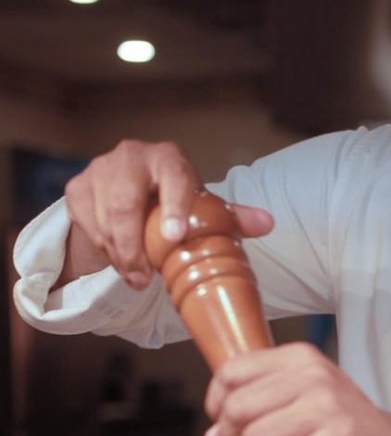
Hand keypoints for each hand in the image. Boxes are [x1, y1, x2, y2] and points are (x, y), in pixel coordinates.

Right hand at [61, 139, 272, 289]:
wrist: (131, 192)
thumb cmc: (175, 201)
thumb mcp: (203, 207)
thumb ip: (232, 216)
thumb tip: (268, 223)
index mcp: (169, 158)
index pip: (174, 178)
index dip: (175, 206)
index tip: (175, 237)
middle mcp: (131, 156)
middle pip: (125, 204)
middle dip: (134, 247)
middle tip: (144, 279)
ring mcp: (100, 170)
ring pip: (104, 220)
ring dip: (119, 255)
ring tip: (136, 277)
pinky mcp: (78, 187)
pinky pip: (86, 226)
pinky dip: (103, 249)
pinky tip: (118, 260)